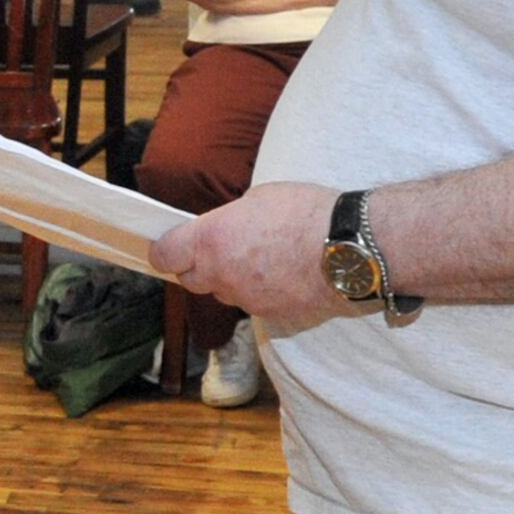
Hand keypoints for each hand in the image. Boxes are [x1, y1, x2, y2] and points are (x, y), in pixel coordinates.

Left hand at [149, 180, 346, 332]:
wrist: (348, 247)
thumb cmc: (306, 213)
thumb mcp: (257, 199)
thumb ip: (229, 221)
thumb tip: (223, 231)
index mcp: (211, 241)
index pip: (164, 256)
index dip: (164, 251)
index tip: (168, 245)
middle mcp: (221, 275)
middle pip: (191, 279)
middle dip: (198, 266)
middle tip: (218, 249)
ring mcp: (245, 299)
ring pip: (224, 293)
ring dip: (231, 279)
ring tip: (260, 258)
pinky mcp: (269, 314)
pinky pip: (253, 302)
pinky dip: (259, 290)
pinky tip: (281, 274)